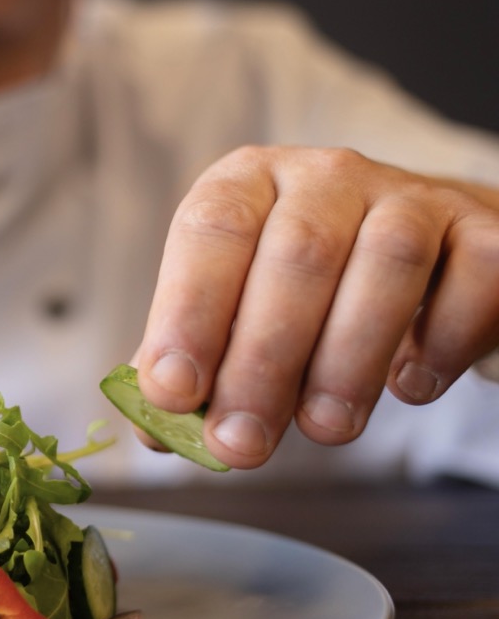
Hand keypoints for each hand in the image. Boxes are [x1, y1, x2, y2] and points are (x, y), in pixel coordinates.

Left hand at [133, 146, 498, 468]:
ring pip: (388, 263)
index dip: (188, 311)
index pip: (212, 229)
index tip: (173, 392)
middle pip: (297, 255)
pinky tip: (410, 386)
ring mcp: (411, 196)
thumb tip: (153, 430)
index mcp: (248, 183)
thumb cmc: (306, 295)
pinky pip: (474, 279)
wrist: (424, 262)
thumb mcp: (236, 312)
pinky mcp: (481, 231)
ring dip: (349, 360)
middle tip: (243, 444)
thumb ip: (196, 365)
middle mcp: (326, 175)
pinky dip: (442, 342)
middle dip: (263, 361)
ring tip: (324, 429)